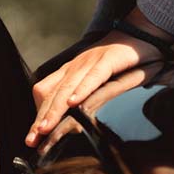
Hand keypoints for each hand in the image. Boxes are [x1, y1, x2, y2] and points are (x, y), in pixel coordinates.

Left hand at [26, 14, 169, 146]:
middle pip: (52, 94)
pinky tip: (74, 104)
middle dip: (41, 119)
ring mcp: (90, 62)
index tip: (32, 138)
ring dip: (54, 110)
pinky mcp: (107, 60)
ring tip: (45, 129)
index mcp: (70, 71)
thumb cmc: (120, 61)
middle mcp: (75, 66)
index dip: (38, 115)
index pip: (46, 93)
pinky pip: (92, 77)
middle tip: (32, 140)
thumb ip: (86, 98)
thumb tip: (74, 123)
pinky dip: (82, 90)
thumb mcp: (98, 80)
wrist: (141, 33)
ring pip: (67, 88)